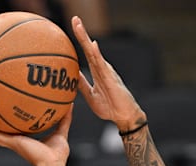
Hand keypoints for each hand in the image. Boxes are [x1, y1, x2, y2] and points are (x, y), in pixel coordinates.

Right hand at [0, 104, 72, 165]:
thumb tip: (71, 104)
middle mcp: (15, 142)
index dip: (5, 124)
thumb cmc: (58, 155)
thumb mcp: (61, 131)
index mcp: (24, 140)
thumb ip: (64, 119)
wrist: (53, 164)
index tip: (0, 116)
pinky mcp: (10, 143)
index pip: (12, 131)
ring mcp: (11, 143)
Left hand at [70, 16, 144, 130]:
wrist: (124, 117)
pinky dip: (97, 55)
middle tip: (74, 19)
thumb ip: (82, 85)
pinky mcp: (111, 79)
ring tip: (78, 26)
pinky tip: (92, 45)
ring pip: (94, 53)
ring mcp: (107, 72)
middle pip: (90, 48)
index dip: (80, 40)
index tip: (73, 28)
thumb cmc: (110, 108)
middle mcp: (102, 68)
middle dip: (82, 33)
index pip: (87, 53)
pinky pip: (102, 66)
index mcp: (97, 72)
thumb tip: (72, 75)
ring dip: (86, 40)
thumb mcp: (90, 96)